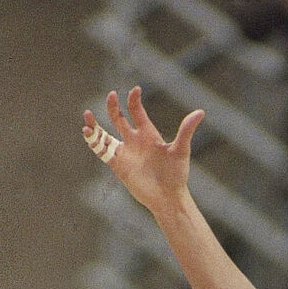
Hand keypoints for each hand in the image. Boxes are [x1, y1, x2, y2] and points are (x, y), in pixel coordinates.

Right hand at [83, 87, 204, 215]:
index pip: (136, 110)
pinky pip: (101, 151)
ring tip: (87, 114)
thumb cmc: (177, 175)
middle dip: (113, 106)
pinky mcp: (118, 165)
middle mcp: (134, 140)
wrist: (168, 198)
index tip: (135, 91)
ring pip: (104, 134)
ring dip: (95, 124)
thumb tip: (200, 112)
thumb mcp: (181, 150)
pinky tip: (86, 131)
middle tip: (111, 95)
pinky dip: (92, 141)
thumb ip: (186, 130)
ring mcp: (125, 152)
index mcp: (148, 133)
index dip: (133, 99)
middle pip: (118, 118)